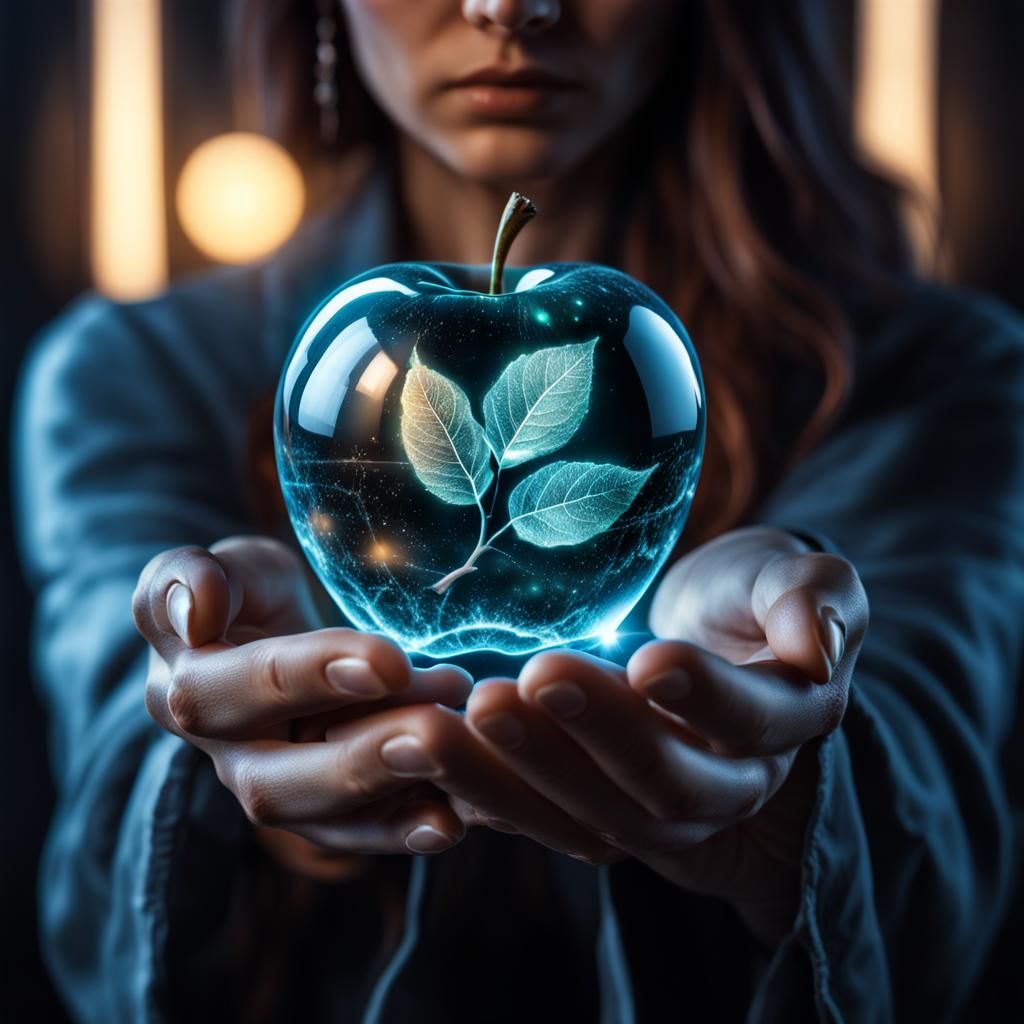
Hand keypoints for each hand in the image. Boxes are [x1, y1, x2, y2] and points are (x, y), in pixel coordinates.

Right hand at [132, 536, 617, 875]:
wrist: (266, 632)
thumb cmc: (246, 593)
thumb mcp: (225, 568)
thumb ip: (190, 578)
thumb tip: (197, 612)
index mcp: (184, 683)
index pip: (241, 686)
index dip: (312, 674)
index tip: (389, 661)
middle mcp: (222, 751)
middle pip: (273, 779)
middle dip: (358, 759)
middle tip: (433, 732)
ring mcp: (267, 787)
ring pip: (318, 815)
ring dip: (389, 794)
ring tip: (454, 759)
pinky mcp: (314, 811)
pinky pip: (351, 835)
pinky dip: (400, 832)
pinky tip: (452, 820)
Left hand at [462, 525, 867, 947]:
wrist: (709, 644)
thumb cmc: (748, 602)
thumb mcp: (791, 578)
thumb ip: (814, 600)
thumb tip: (816, 646)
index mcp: (785, 721)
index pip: (750, 720)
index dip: (705, 696)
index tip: (648, 658)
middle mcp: (727, 785)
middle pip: (666, 782)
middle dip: (593, 736)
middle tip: (521, 683)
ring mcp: (660, 815)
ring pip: (596, 817)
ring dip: (519, 777)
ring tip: (448, 726)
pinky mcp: (601, 816)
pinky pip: (547, 823)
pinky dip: (490, 799)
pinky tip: (434, 762)